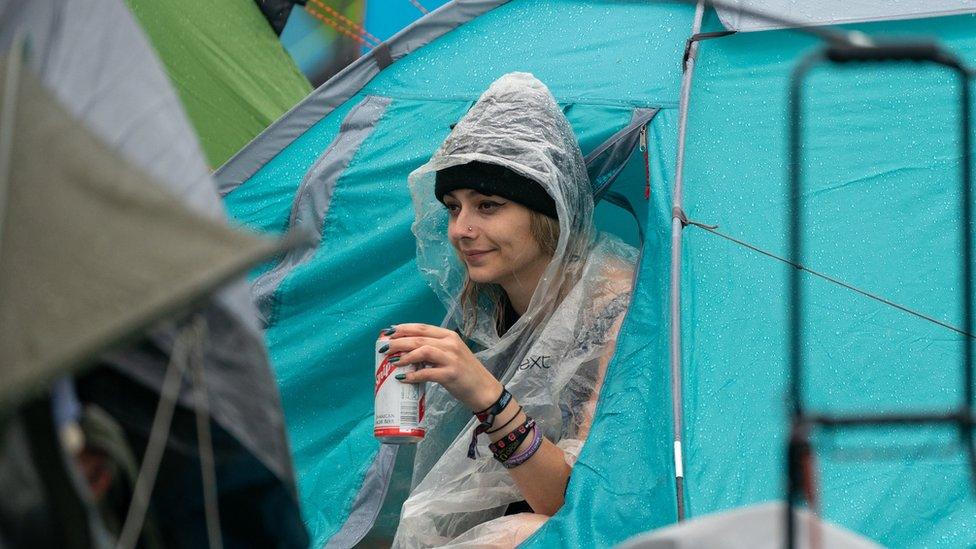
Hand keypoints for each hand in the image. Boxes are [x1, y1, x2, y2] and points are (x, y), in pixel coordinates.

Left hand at [385, 323, 502, 411]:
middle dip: (398, 342)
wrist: (484, 390)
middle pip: (419, 338)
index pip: (422, 327)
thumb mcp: (451, 355)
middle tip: (383, 348)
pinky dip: (413, 375)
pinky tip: (403, 378)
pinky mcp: (451, 374)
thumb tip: (407, 352)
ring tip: (392, 362)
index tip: (387, 332)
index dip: (403, 328)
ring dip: (404, 356)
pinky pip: (427, 373)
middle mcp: (451, 344)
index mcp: (449, 336)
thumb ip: (434, 351)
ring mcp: (452, 358)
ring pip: (422, 351)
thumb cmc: (465, 373)